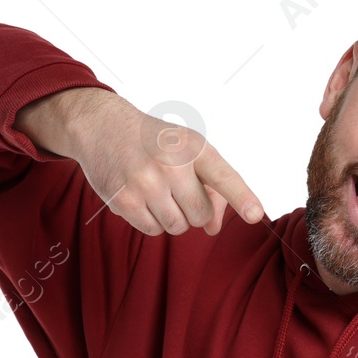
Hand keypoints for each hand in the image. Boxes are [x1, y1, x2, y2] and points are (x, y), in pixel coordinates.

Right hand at [16, 86, 266, 235]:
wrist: (102, 126)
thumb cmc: (154, 141)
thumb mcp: (187, 151)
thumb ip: (210, 188)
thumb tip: (214, 229)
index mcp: (193, 147)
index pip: (222, 176)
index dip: (241, 197)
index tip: (256, 215)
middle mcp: (170, 164)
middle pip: (200, 215)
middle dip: (194, 210)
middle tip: (178, 190)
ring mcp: (145, 183)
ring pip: (178, 227)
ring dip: (173, 217)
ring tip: (158, 191)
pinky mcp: (123, 201)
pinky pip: (153, 230)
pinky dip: (152, 220)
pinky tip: (141, 197)